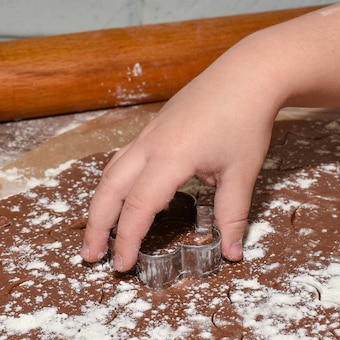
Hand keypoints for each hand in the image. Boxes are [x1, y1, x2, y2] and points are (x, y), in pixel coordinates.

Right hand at [81, 41, 280, 270]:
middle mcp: (150, 146)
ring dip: (99, 206)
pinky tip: (120, 200)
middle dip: (97, 227)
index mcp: (171, 158)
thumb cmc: (246, 120)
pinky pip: (121, 161)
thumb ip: (232, 216)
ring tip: (97, 234)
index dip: (127, 240)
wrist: (248, 73)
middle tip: (92, 256)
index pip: (138, 207)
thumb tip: (232, 254)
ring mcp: (147, 135)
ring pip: (109, 174)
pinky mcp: (151, 130)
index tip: (124, 265)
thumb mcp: (241, 173)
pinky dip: (113, 186)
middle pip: (109, 190)